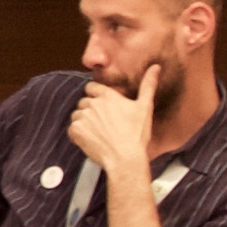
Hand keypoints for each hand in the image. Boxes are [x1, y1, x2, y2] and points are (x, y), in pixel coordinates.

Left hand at [72, 62, 165, 187]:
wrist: (125, 158)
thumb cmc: (137, 135)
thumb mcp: (145, 107)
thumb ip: (148, 85)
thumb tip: (155, 67)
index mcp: (108, 96)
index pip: (91, 87)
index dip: (95, 95)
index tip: (102, 105)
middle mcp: (93, 103)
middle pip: (84, 101)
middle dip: (91, 110)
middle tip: (102, 123)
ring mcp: (83, 117)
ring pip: (77, 114)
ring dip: (83, 121)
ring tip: (97, 132)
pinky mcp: (75, 130)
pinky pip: (71, 128)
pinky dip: (78, 134)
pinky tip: (91, 139)